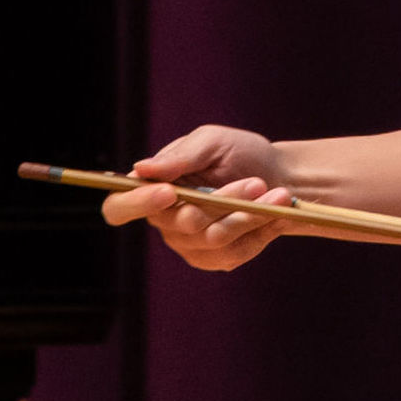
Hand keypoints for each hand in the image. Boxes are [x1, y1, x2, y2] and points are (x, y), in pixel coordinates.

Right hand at [100, 125, 295, 271]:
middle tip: (257, 182)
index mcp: (152, 188)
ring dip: (250, 215)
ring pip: (214, 239)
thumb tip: (141, 169)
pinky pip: (235, 253)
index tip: (169, 192)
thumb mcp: (212, 142)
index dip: (137, 204)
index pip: (119, 208)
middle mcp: (165, 221)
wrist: (281, 176)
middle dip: (224, 201)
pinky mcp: (217, 259)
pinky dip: (261, 230)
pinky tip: (277, 212)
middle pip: (183, 222)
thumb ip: (180, 156)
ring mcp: (190, 244)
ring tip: (279, 195)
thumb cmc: (239, 153)